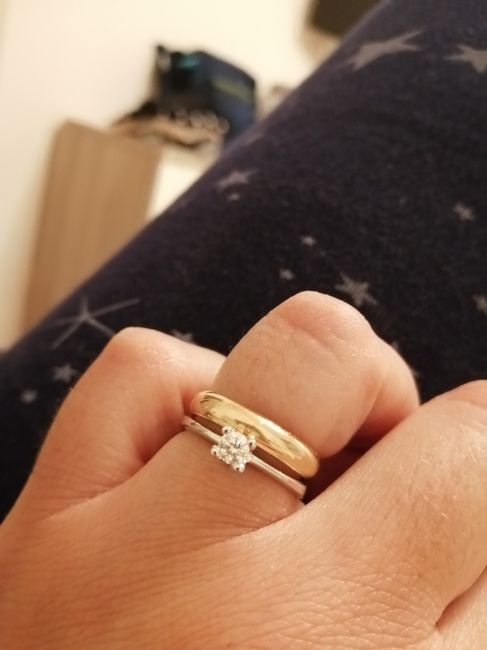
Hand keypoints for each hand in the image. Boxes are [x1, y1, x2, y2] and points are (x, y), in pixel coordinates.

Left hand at [0, 292, 484, 648]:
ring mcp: (84, 537)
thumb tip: (471, 475)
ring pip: (215, 350)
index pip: (462, 458)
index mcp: (322, 648)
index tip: (469, 465)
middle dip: (383, 390)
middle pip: (329, 354)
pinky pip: (132, 375)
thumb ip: (461, 599)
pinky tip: (203, 463)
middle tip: (377, 465)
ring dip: (286, 388)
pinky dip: (189, 393)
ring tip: (285, 476)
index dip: (486, 445)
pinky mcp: (32, 519)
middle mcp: (194, 580)